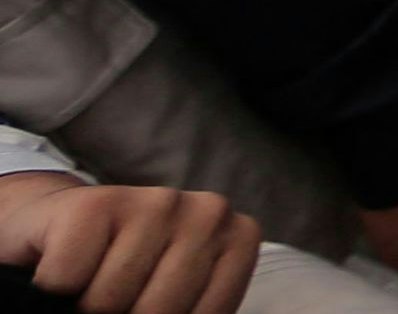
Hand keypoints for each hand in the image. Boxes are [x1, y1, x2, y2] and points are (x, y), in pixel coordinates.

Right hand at [0, 174, 257, 313]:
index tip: (148, 306)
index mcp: (238, 239)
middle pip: (161, 311)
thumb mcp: (170, 295)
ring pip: (111, 301)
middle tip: (115, 299)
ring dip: (86, 305)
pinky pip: (67, 279)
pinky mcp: (95, 203)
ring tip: (90, 283)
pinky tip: (64, 265)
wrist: (56, 224)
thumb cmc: (122, 271)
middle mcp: (208, 211)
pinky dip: (54, 287)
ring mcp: (157, 200)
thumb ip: (186, 309)